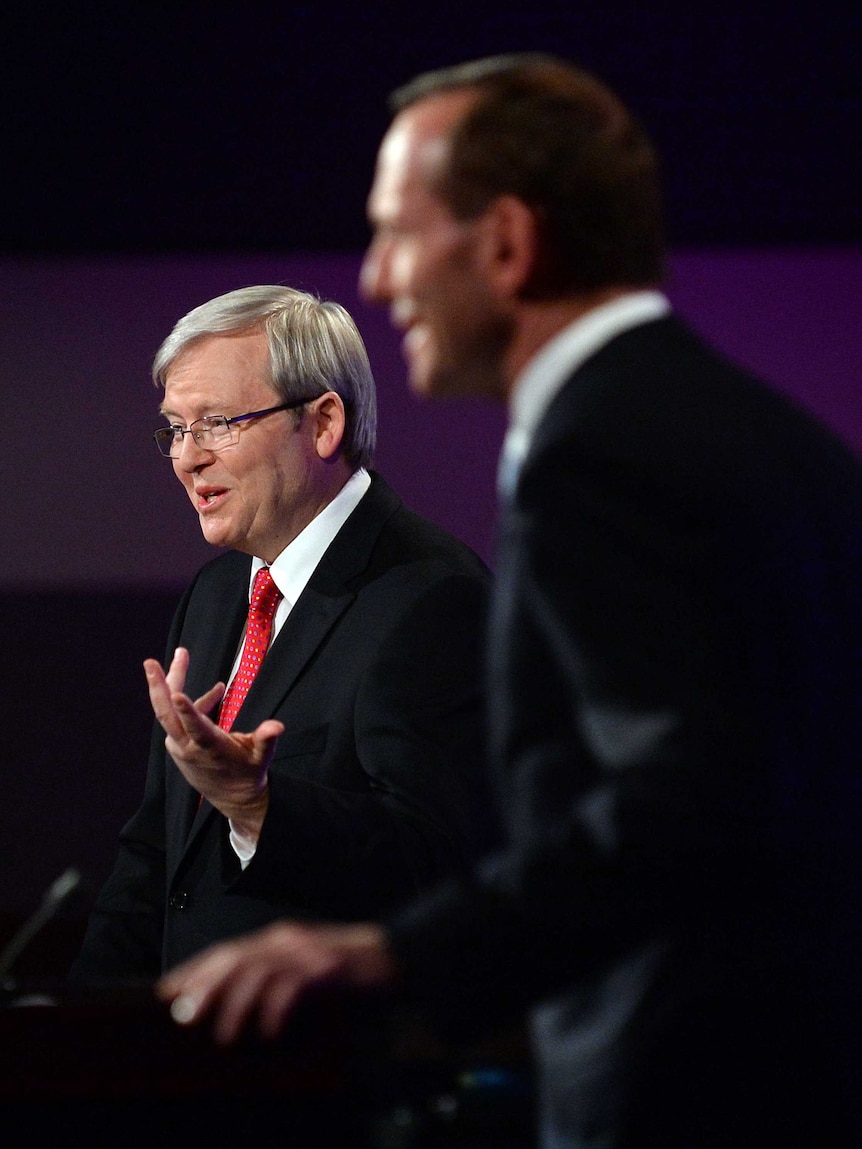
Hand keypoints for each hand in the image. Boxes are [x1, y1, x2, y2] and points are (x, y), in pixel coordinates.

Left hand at [144, 647, 283, 836]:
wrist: (232, 797)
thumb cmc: (248, 774)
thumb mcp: (261, 758)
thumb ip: (266, 740)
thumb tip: (277, 726)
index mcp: (210, 749)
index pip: (196, 729)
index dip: (187, 711)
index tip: (176, 693)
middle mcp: (189, 748)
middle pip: (167, 716)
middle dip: (159, 688)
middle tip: (150, 662)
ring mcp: (180, 746)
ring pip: (169, 712)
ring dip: (173, 682)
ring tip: (183, 655)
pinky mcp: (178, 744)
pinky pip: (179, 718)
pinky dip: (191, 702)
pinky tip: (216, 692)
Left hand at [156, 920, 397, 1044]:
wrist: (393, 956)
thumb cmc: (346, 969)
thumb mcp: (301, 969)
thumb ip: (272, 978)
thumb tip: (233, 1004)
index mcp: (278, 939)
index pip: (227, 950)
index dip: (195, 970)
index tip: (168, 992)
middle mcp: (287, 939)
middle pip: (236, 957)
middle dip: (205, 984)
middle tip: (183, 1014)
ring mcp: (308, 951)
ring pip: (260, 972)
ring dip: (237, 1004)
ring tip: (224, 1035)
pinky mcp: (328, 967)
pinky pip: (295, 987)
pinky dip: (278, 1010)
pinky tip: (269, 1032)